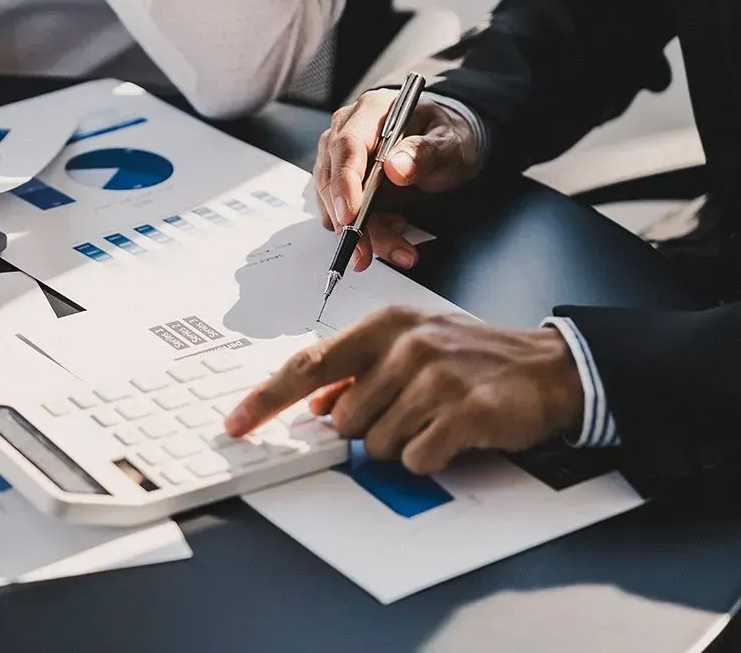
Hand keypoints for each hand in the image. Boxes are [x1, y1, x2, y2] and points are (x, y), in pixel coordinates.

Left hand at [224, 307, 582, 474]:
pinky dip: (429, 458)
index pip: (307, 366)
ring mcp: (436, 377)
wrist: (549, 367)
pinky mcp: (464, 412)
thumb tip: (315, 406)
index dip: (266, 400)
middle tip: (408, 412)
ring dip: (401, 444)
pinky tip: (452, 435)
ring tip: (435, 419)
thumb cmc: (473, 358)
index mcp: (384, 326)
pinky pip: (415, 459)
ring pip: (376, 444)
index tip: (235, 424)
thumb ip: (359, 371)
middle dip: (367, 429)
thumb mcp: (411, 348)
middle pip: (343, 419)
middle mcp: (405, 345)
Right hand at [315, 91, 479, 271]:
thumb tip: (396, 167)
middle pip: (333, 180)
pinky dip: (363, 233)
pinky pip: (340, 213)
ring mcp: (338, 158)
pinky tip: (391, 230)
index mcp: (370, 111)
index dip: (345, 183)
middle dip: (349, 223)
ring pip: (333, 203)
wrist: (444, 144)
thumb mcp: (449, 143)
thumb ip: (426, 152)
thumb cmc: (445, 137)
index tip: (351, 217)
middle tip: (367, 255)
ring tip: (400, 249)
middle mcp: (346, 131)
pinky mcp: (340, 183)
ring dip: (360, 234)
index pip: (346, 146)